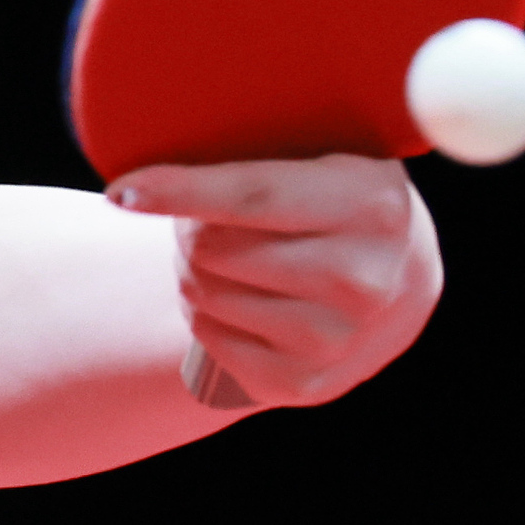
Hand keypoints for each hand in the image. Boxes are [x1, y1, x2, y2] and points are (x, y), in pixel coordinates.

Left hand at [108, 156, 439, 408]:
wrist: (402, 282)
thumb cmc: (339, 199)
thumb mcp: (328, 155)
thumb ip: (265, 144)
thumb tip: (163, 141)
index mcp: (373, 205)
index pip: (254, 196)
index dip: (181, 190)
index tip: (122, 190)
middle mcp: (364, 279)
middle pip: (212, 248)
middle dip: (190, 227)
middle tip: (212, 219)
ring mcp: (338, 339)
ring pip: (202, 292)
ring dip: (195, 270)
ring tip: (233, 257)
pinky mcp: (306, 384)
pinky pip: (207, 337)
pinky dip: (207, 315)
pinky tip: (244, 300)